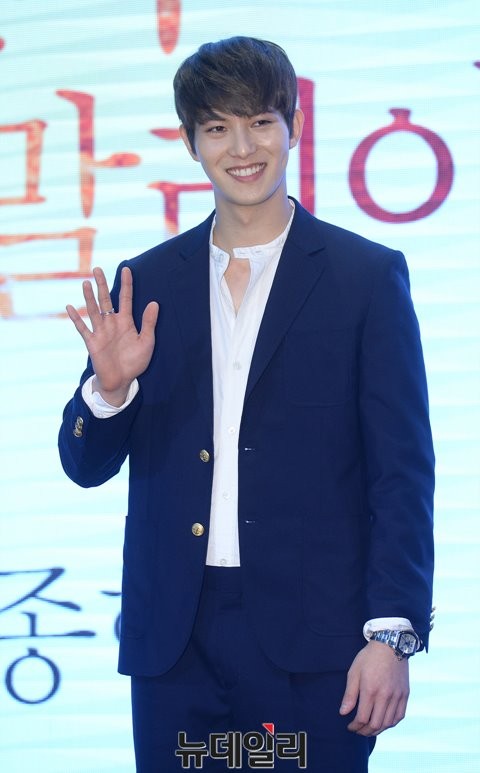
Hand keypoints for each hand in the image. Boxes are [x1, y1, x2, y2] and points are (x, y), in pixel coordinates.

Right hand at [66, 266, 158, 404]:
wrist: (122, 380)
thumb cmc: (135, 362)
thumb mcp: (147, 342)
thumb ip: (149, 323)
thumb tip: (155, 302)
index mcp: (126, 321)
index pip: (125, 298)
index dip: (126, 284)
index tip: (126, 269)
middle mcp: (112, 323)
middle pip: (105, 299)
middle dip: (102, 284)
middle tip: (97, 268)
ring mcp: (101, 331)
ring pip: (93, 310)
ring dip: (89, 297)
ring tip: (86, 282)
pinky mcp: (92, 342)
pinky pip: (83, 328)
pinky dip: (76, 318)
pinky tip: (70, 307)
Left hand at [339, 640, 409, 735]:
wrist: (391, 645)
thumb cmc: (369, 657)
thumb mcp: (354, 672)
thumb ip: (349, 694)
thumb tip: (343, 713)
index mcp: (370, 690)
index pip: (362, 718)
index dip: (355, 726)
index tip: (349, 726)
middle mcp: (385, 696)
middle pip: (376, 724)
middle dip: (365, 731)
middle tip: (358, 730)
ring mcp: (397, 696)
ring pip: (388, 723)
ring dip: (378, 730)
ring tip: (369, 729)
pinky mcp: (405, 695)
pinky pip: (399, 716)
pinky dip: (391, 723)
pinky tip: (384, 722)